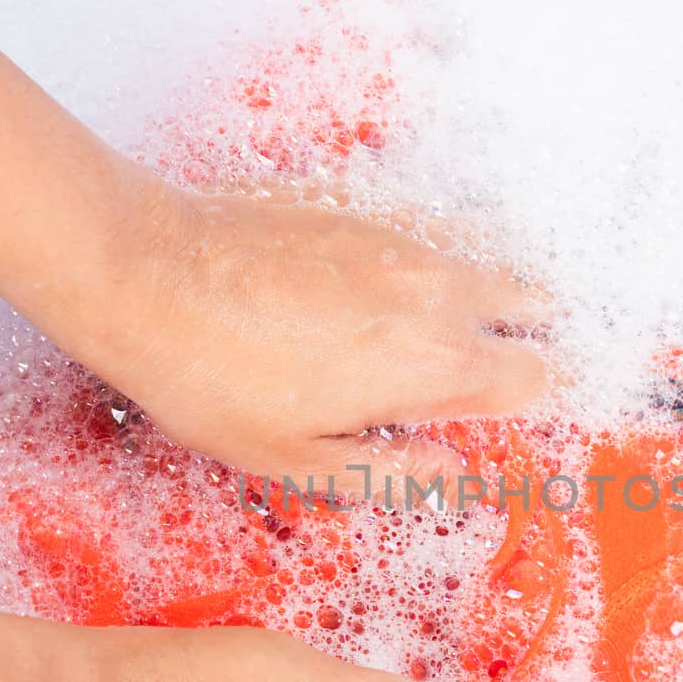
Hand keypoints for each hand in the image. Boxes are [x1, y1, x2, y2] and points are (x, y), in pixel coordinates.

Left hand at [41, 180, 551, 493]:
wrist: (145, 273)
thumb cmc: (212, 378)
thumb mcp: (299, 460)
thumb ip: (392, 472)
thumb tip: (451, 477)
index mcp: (433, 364)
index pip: (537, 376)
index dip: (521, 402)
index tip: (487, 416)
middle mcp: (436, 291)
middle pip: (532, 305)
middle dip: (519, 337)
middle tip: (474, 368)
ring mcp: (401, 238)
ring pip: (483, 260)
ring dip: (478, 296)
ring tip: (426, 330)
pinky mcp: (362, 204)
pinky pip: (428, 228)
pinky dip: (427, 259)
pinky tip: (375, 286)